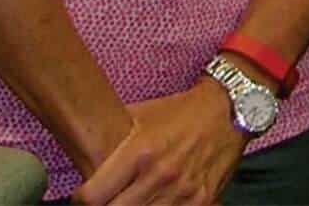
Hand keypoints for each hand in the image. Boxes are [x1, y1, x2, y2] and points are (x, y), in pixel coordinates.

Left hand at [71, 80, 246, 204]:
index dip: (81, 200)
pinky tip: (153, 202)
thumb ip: (111, 137)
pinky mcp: (201, 203)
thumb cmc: (179, 112)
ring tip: (130, 199)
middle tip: (106, 201)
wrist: (228, 111)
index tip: (84, 197)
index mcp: (140, 152)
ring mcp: (182, 194)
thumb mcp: (141, 115)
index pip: (92, 197)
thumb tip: (80, 148)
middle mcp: (160, 175)